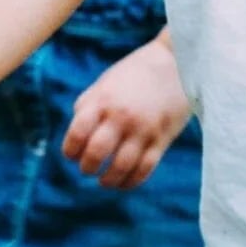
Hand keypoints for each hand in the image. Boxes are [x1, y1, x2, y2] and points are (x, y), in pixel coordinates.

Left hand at [63, 37, 191, 189]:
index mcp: (103, 101)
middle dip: (87, 167)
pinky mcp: (162, 140)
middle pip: (96, 153)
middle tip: (87, 169)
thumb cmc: (134, 74)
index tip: (71, 155)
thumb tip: (76, 137)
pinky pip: (144, 170)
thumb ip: (88, 107)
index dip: (69, 150)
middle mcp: (122, 116)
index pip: (78, 133)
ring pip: (120, 167)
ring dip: (107, 180)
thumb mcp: (105, 83)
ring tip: (103, 181)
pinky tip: (123, 183)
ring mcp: (144, 129)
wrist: (176, 63)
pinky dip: (130, 182)